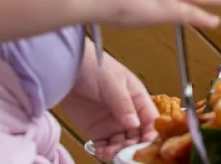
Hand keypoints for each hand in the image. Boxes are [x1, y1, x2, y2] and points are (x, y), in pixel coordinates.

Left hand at [61, 46, 157, 161]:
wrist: (68, 71)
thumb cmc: (95, 68)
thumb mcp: (113, 83)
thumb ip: (124, 104)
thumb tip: (134, 124)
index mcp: (138, 98)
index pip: (151, 119)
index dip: (152, 132)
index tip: (147, 143)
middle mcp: (128, 113)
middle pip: (138, 135)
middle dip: (135, 146)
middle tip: (127, 152)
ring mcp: (112, 123)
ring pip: (122, 144)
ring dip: (119, 151)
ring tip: (110, 152)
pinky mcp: (97, 131)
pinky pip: (104, 146)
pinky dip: (104, 152)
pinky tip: (101, 152)